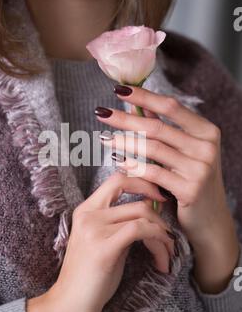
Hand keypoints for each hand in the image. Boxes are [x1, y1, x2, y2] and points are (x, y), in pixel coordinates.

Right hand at [27, 171, 173, 311]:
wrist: (70, 303)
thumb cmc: (90, 275)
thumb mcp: (104, 241)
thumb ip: (120, 223)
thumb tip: (150, 209)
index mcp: (86, 210)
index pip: (117, 179)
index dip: (143, 182)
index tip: (159, 197)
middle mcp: (88, 214)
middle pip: (137, 199)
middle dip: (161, 216)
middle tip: (170, 234)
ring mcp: (94, 229)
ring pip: (143, 215)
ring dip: (163, 235)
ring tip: (167, 254)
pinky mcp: (104, 248)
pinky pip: (140, 231)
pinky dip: (158, 242)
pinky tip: (162, 260)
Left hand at [96, 84, 239, 292]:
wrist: (210, 221)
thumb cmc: (193, 182)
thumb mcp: (185, 153)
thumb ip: (166, 129)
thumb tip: (141, 105)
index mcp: (207, 132)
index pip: (171, 107)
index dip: (144, 97)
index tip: (119, 90)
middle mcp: (206, 147)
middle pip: (158, 127)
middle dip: (126, 119)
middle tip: (102, 113)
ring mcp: (200, 169)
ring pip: (153, 149)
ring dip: (125, 142)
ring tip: (104, 137)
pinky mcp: (190, 189)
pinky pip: (154, 173)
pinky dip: (133, 166)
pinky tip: (117, 162)